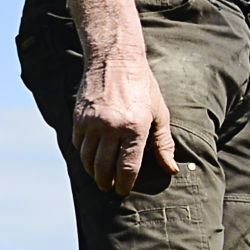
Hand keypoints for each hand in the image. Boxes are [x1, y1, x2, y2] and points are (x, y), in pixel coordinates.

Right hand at [70, 50, 177, 195]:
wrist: (115, 58)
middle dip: (106, 183)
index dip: (125, 184)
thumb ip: (164, 144)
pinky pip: (78, 144)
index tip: (123, 191)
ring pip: (88, 159)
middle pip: (104, 168)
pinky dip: (84, 154)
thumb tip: (171, 169)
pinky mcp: (79, 117)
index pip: (127, 168)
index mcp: (134, 128)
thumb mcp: (160, 113)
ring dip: (93, 172)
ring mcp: (92, 123)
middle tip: (109, 188)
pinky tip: (91, 157)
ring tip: (100, 176)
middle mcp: (111, 127)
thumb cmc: (143, 86)